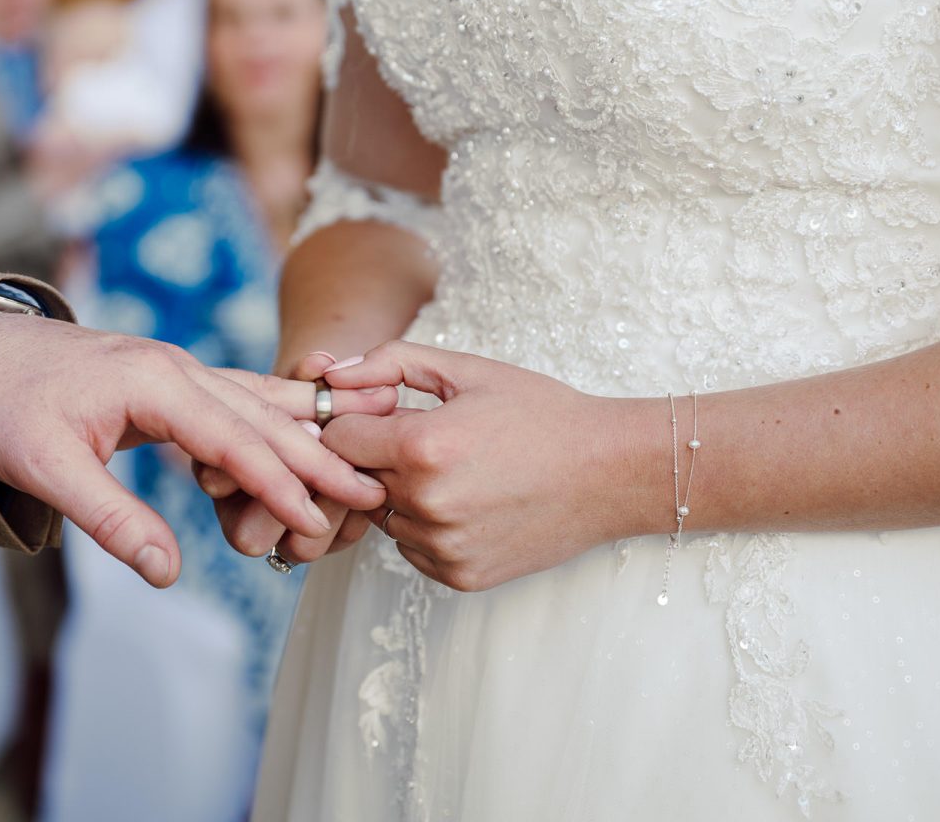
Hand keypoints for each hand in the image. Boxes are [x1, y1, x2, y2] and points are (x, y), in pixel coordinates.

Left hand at [0, 314, 398, 586]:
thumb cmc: (2, 405)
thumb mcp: (47, 468)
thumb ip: (112, 519)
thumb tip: (167, 573)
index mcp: (155, 381)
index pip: (236, 438)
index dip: (281, 481)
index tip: (320, 517)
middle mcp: (177, 367)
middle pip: (263, 416)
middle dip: (318, 456)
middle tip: (373, 491)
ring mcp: (176, 369)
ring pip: (257, 403)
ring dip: (306, 435)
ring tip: (359, 462)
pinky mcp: (167, 381)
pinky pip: (235, 401)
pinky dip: (274, 422)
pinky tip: (302, 434)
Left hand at [319, 341, 655, 591]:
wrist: (609, 472)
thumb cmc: (540, 413)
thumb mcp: (468, 370)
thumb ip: (391, 363)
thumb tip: (331, 377)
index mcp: (421, 447)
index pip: (337, 438)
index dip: (355, 421)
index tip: (386, 413)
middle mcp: (425, 504)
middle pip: (355, 479)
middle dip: (376, 457)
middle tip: (426, 441)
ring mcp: (442, 546)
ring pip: (382, 516)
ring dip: (401, 494)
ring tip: (456, 470)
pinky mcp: (458, 575)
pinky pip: (412, 548)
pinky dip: (426, 526)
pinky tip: (469, 501)